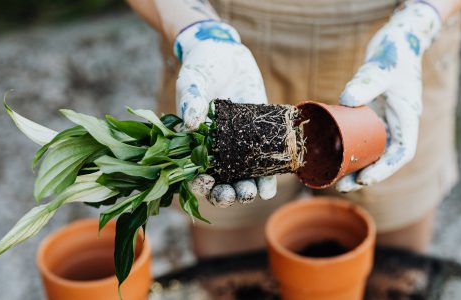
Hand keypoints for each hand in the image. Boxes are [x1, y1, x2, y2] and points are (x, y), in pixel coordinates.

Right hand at [174, 20, 276, 205]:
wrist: (226, 55)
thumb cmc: (201, 69)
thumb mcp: (192, 82)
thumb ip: (191, 100)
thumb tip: (191, 124)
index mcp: (193, 144)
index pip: (193, 173)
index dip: (198, 184)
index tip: (207, 182)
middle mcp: (216, 151)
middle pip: (220, 183)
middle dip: (227, 194)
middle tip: (236, 194)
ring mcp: (238, 147)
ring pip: (242, 179)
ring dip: (247, 191)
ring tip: (254, 193)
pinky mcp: (259, 137)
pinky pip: (263, 163)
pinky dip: (267, 178)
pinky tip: (269, 187)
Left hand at [336, 1, 441, 192]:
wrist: (397, 37)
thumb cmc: (396, 52)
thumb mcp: (382, 67)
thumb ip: (367, 82)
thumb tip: (345, 100)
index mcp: (407, 118)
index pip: (401, 153)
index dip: (384, 170)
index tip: (364, 179)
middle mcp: (397, 123)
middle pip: (384, 158)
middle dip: (365, 174)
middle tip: (341, 185)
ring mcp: (384, 119)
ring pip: (371, 150)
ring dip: (355, 165)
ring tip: (333, 176)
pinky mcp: (371, 112)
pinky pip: (360, 135)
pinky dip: (348, 146)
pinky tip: (330, 153)